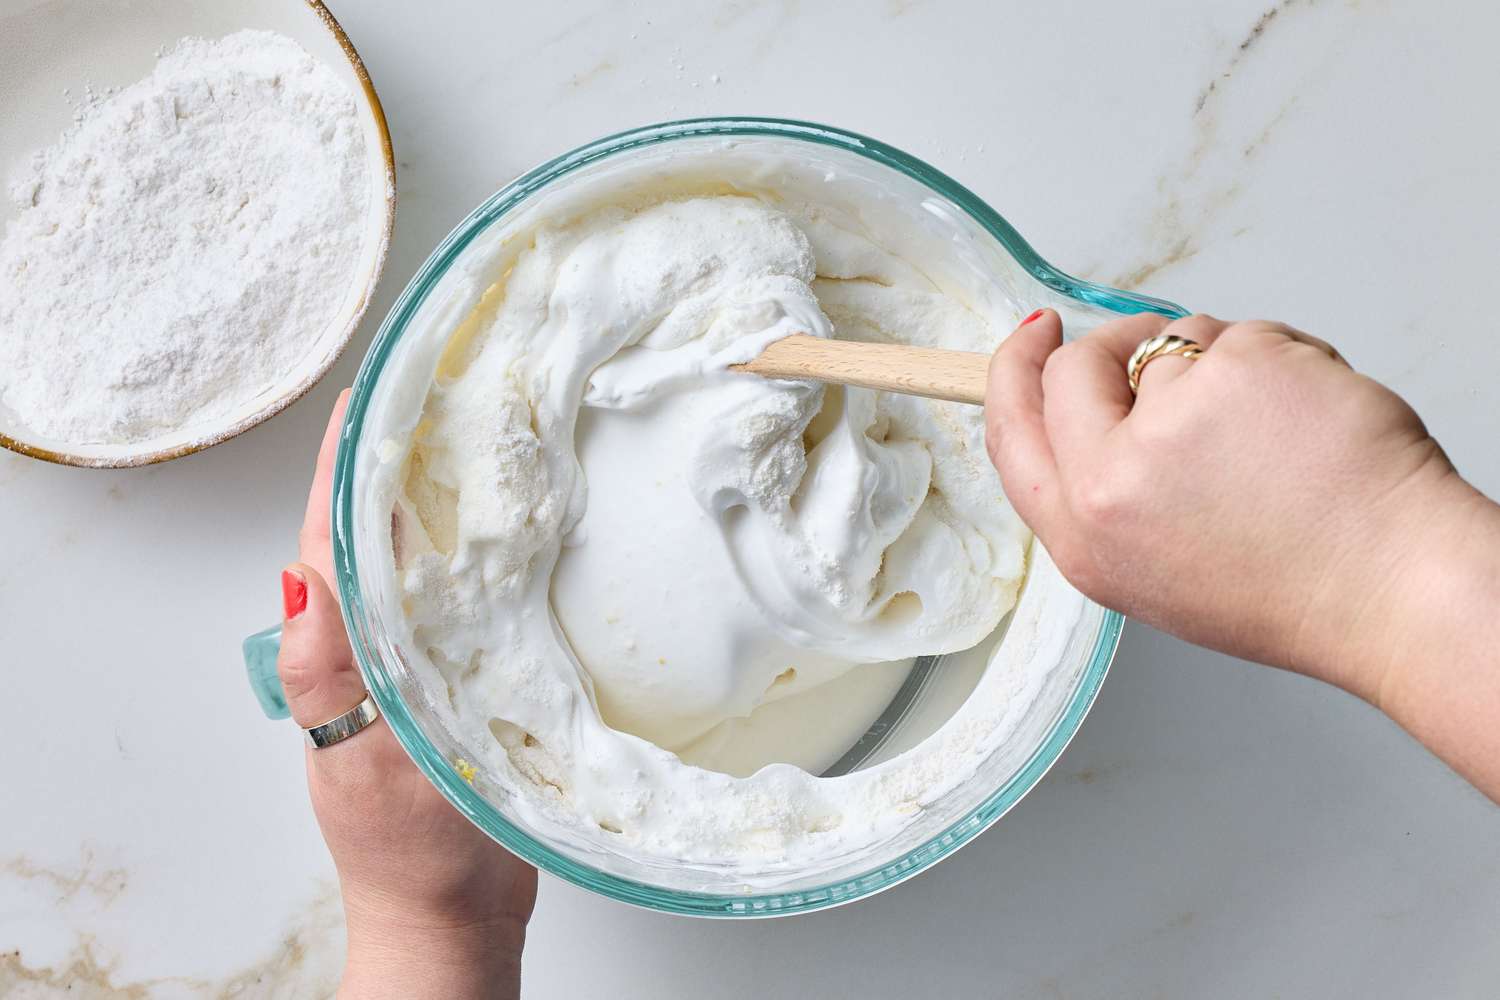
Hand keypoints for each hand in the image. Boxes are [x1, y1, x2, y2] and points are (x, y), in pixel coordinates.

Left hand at [277, 390, 536, 998]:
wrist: (454, 919)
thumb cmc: (409, 852)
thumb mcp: (364, 767)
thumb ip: (330, 680)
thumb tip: (300, 584)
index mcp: (337, 656)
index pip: (331, 540)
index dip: (343, 466)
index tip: (366, 397)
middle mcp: (370, 650)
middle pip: (371, 537)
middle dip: (389, 460)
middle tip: (430, 389)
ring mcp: (413, 667)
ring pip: (417, 564)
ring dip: (433, 497)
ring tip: (469, 432)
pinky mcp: (457, 685)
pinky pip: (461, 602)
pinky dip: (477, 555)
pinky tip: (513, 529)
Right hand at [984, 310, 1482, 705]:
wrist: (1393, 588)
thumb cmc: (1296, 589)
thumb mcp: (1154, 568)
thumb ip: (1105, 491)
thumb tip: (1098, 402)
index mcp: (1084, 539)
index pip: (1012, 430)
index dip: (1016, 369)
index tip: (1036, 334)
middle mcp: (1110, 485)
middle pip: (1078, 368)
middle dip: (1119, 344)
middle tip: (1174, 358)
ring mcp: (1170, 423)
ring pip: (1172, 345)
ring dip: (1220, 364)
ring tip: (1275, 432)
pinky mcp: (1236, 371)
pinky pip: (1241, 333)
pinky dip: (1280, 360)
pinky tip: (1310, 416)